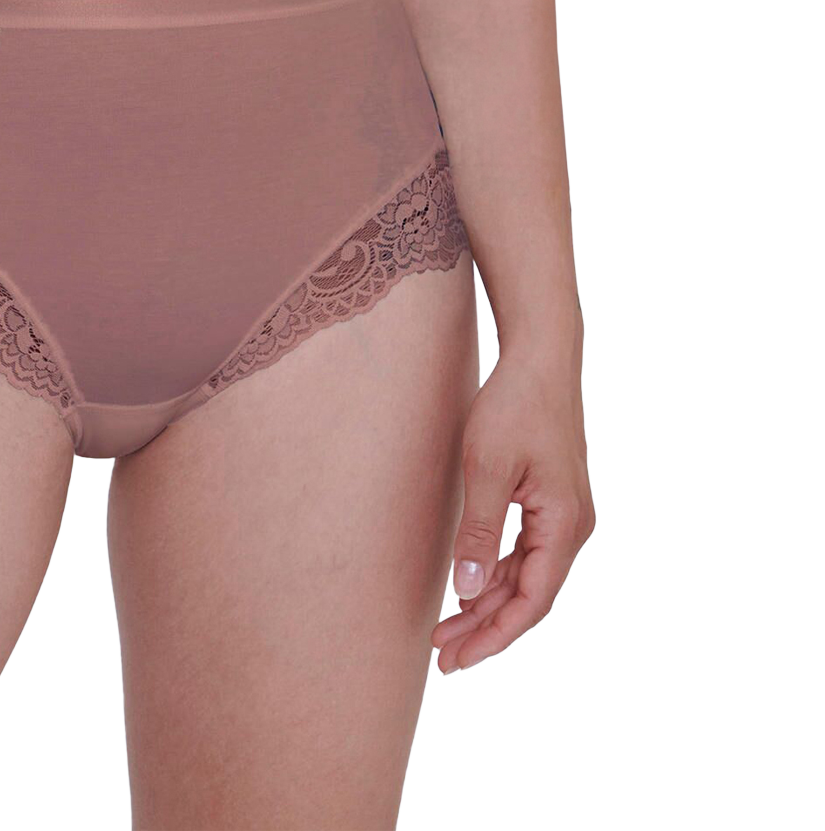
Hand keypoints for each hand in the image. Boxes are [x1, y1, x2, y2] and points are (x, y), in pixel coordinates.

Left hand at [433, 346, 594, 671]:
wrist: (541, 356)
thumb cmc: (515, 405)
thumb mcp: (487, 468)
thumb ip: (478, 533)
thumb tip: (466, 593)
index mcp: (565, 525)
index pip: (532, 602)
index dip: (495, 636)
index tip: (457, 659)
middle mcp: (573, 527)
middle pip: (529, 596)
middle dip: (486, 629)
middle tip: (442, 657)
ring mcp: (564, 515)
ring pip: (526, 577)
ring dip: (488, 604)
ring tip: (446, 630)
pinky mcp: (551, 501)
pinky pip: (525, 552)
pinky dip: (496, 574)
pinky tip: (468, 588)